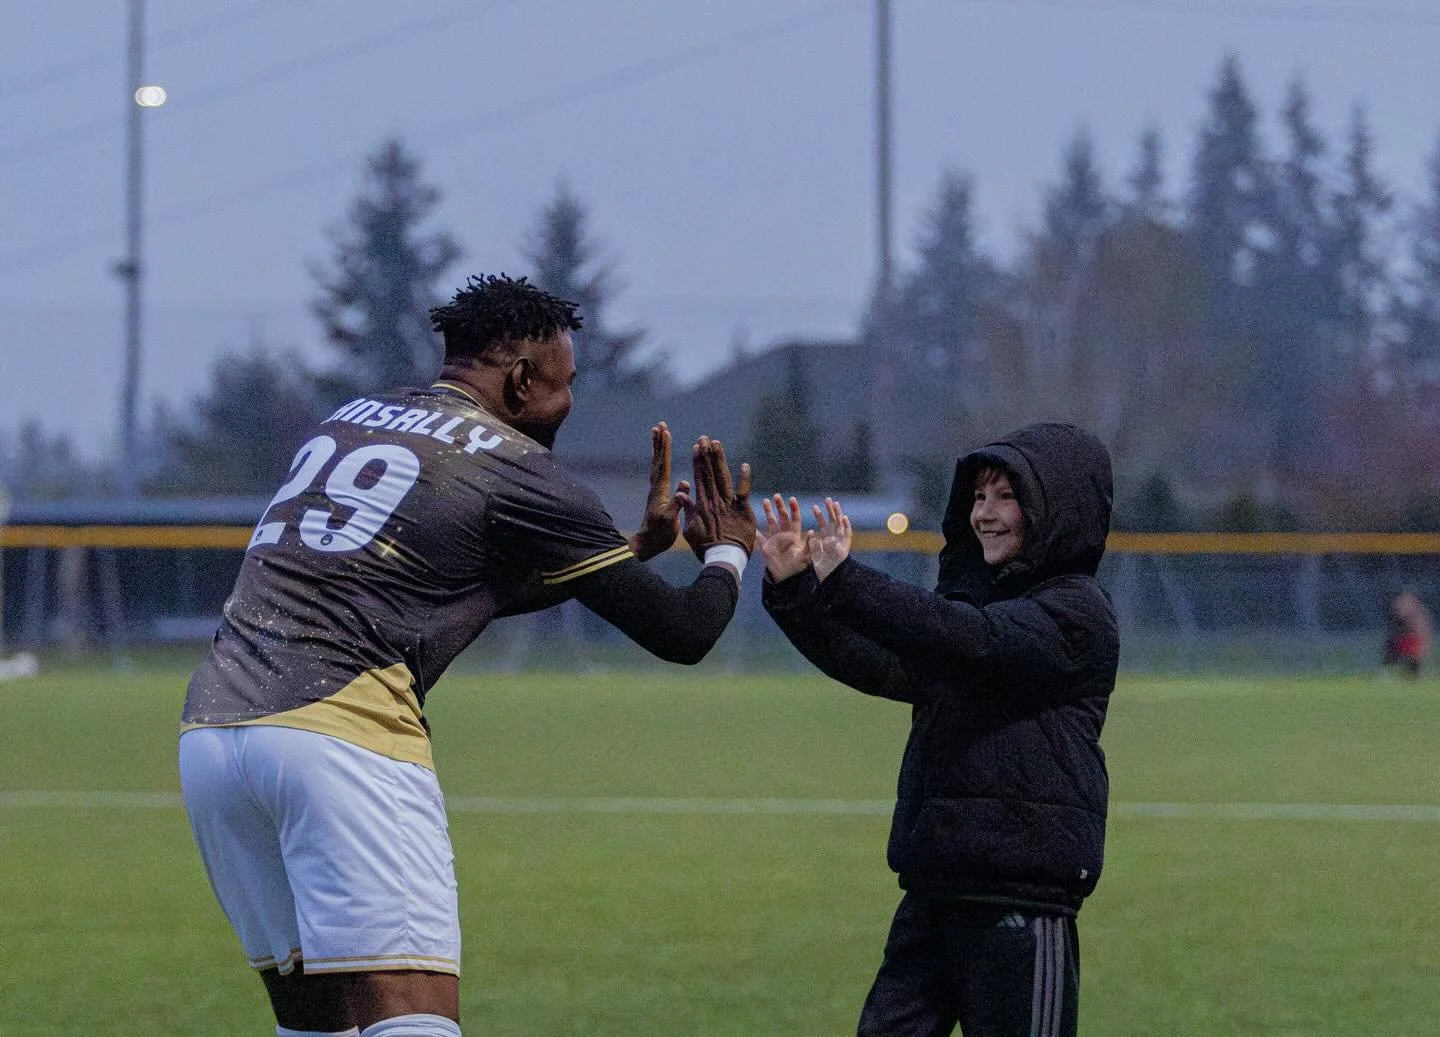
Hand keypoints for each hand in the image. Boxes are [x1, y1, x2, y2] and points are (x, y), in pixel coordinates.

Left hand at [628, 422, 688, 560]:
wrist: (648, 544)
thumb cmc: (659, 534)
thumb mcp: (669, 521)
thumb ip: (676, 504)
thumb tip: (683, 486)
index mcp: (661, 491)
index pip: (664, 465)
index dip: (665, 448)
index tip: (666, 431)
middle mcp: (656, 487)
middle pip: (658, 459)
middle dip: (659, 442)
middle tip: (659, 425)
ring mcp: (656, 490)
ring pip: (657, 464)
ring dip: (658, 448)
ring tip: (658, 434)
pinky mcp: (657, 495)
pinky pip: (660, 472)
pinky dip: (662, 461)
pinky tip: (665, 460)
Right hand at [681, 436, 755, 558]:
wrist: (724, 559)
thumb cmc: (706, 547)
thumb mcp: (690, 530)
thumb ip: (687, 511)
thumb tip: (682, 493)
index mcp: (702, 504)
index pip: (699, 478)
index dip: (698, 461)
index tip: (696, 447)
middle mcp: (715, 500)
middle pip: (710, 473)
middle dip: (707, 455)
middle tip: (705, 438)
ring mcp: (730, 504)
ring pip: (724, 478)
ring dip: (720, 460)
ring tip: (717, 444)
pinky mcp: (743, 511)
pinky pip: (744, 492)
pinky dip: (745, 479)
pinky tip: (745, 465)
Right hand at [757, 494, 810, 580]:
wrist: (786, 577)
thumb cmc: (798, 567)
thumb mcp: (806, 556)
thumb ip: (809, 545)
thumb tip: (812, 531)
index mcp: (794, 535)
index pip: (794, 519)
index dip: (793, 508)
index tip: (792, 499)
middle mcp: (784, 535)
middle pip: (782, 517)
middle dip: (779, 506)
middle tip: (776, 495)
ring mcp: (774, 539)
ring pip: (771, 522)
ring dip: (768, 512)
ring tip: (765, 501)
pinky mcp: (766, 547)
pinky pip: (760, 538)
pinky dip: (755, 533)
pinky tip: (752, 526)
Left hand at [807, 497, 850, 581]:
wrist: (830, 579)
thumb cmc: (822, 569)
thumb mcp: (814, 556)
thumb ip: (813, 546)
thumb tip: (811, 536)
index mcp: (827, 540)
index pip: (823, 525)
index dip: (820, 516)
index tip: (815, 506)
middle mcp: (835, 539)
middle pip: (833, 521)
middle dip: (830, 510)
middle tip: (827, 499)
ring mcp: (841, 542)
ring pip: (841, 525)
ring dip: (839, 514)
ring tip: (836, 503)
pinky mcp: (846, 547)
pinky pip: (847, 535)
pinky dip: (847, 526)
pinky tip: (844, 518)